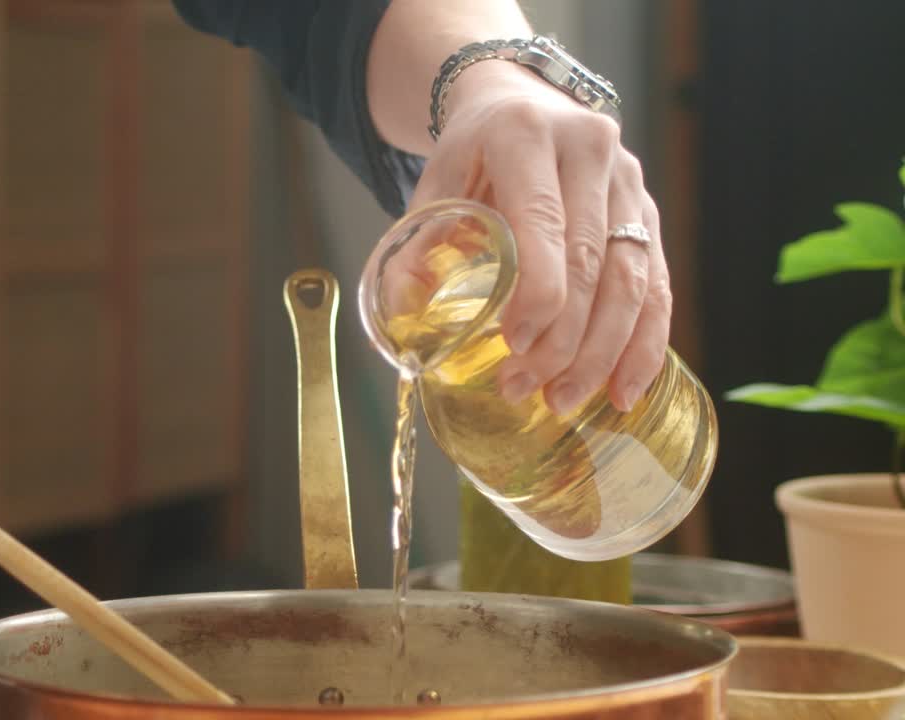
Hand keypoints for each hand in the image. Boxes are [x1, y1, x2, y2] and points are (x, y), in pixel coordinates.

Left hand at [409, 60, 670, 414]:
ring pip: (631, 280)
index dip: (536, 292)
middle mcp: (591, 151)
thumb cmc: (472, 151)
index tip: (512, 345)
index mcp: (528, 136)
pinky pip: (657, 284)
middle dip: (563, 338)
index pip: (545, 223)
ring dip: (602, 352)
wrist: (518, 102)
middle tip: (528, 389)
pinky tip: (624, 388)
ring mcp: (629, 181)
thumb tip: (404, 313)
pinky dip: (643, 342)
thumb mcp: (436, 180)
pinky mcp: (648, 211)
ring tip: (566, 400)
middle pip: (592, 262)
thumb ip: (420, 239)